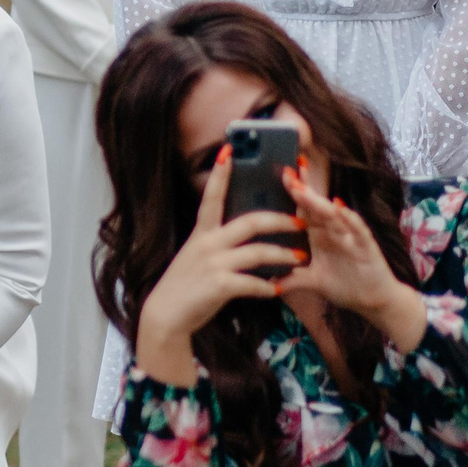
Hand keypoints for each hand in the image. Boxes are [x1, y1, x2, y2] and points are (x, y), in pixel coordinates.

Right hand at [133, 148, 306, 385]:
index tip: (230, 149)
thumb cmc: (186, 286)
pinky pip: (254, 283)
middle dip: (280, 220)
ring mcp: (213, 264)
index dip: (221, 174)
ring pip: (259, 252)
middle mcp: (207, 243)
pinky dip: (268, 287)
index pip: (212, 196)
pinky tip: (277, 289)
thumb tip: (249, 235)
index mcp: (201, 233)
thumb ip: (219, 243)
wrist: (166, 316)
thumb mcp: (197, 257)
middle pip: (251, 221)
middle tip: (301, 222)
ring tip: (301, 259)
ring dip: (284, 256)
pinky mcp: (220, 286)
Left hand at [276, 167, 425, 350]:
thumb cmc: (347, 286)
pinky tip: (340, 208)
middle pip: (316, 206)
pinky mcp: (366, 246)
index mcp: (320, 236)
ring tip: (303, 190)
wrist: (375, 301)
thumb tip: (268, 283)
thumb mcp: (314, 282)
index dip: (294, 193)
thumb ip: (292, 279)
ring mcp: (351, 236)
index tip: (281, 176)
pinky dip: (349, 218)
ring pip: (333, 215)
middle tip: (288, 174)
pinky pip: (358, 230)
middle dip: (303, 190)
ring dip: (318, 202)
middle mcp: (334, 231)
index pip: (304, 210)